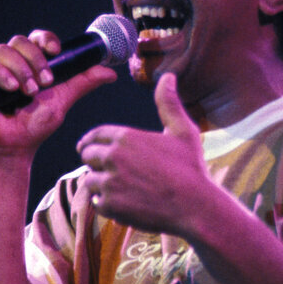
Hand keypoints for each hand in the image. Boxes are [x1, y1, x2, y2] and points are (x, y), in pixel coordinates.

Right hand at [0, 30, 116, 154]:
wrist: (14, 149)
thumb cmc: (34, 125)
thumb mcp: (63, 100)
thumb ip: (82, 83)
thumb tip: (111, 72)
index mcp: (28, 62)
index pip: (35, 39)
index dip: (45, 39)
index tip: (55, 50)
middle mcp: (7, 61)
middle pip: (19, 41)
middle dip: (35, 59)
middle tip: (45, 82)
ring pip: (2, 50)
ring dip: (19, 69)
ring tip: (28, 92)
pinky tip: (11, 88)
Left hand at [76, 73, 216, 237]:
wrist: (195, 207)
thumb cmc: (191, 168)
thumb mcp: (183, 131)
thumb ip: (168, 103)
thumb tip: (168, 76)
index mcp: (126, 136)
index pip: (94, 135)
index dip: (91, 141)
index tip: (87, 147)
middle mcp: (113, 156)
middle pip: (87, 156)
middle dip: (95, 162)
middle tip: (108, 170)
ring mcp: (110, 182)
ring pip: (90, 181)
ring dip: (100, 184)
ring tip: (119, 189)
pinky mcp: (110, 205)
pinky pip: (96, 203)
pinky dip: (106, 204)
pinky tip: (124, 204)